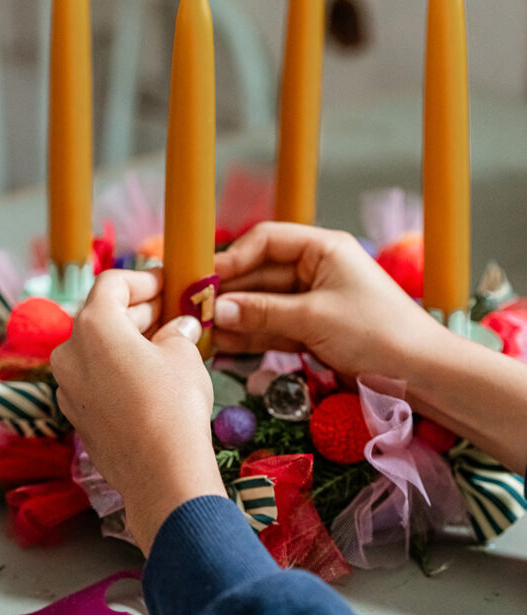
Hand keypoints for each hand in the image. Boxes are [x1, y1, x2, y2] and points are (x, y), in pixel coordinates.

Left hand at [50, 269, 225, 554]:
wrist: (160, 474)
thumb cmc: (173, 405)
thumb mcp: (183, 355)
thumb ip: (176, 331)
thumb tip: (178, 328)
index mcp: (93, 325)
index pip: (112, 283)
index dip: (143, 278)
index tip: (166, 284)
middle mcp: (69, 351)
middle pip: (100, 315)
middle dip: (137, 311)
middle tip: (171, 313)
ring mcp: (67, 386)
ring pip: (95, 349)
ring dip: (126, 342)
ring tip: (163, 346)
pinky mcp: (74, 415)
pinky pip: (93, 379)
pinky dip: (116, 370)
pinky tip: (147, 379)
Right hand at [213, 221, 445, 381]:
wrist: (422, 373)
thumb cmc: (376, 332)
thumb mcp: (314, 318)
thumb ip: (263, 312)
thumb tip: (219, 310)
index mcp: (323, 249)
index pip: (265, 241)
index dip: (232, 258)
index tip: (204, 281)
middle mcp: (315, 269)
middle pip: (259, 275)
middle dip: (228, 294)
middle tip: (193, 312)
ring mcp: (313, 301)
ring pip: (263, 305)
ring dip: (235, 318)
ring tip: (200, 333)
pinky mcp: (313, 331)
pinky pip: (273, 328)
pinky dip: (251, 337)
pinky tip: (223, 345)